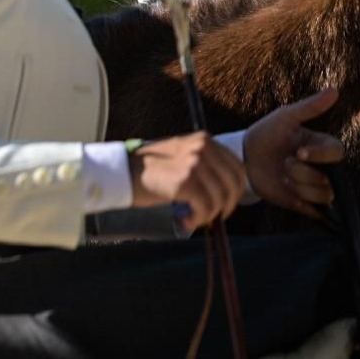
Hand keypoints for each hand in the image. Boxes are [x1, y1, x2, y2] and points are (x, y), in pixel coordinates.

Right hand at [128, 131, 245, 232]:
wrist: (121, 170)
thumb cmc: (149, 168)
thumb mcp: (181, 156)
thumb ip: (205, 165)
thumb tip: (226, 192)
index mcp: (204, 139)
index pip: (238, 168)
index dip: (236, 190)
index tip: (224, 203)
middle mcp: (202, 148)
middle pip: (234, 184)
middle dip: (226, 205)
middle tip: (212, 216)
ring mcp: (194, 164)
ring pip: (220, 199)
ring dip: (210, 214)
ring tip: (193, 218)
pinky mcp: (184, 182)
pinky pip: (206, 208)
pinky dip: (198, 219)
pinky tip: (186, 220)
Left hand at [244, 87, 344, 218]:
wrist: (244, 158)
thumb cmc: (266, 133)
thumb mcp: (285, 117)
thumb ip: (310, 107)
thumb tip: (335, 90)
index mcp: (322, 147)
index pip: (337, 152)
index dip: (320, 155)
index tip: (299, 152)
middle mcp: (323, 168)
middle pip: (328, 177)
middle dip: (301, 172)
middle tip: (284, 163)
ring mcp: (315, 186)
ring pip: (324, 195)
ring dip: (299, 186)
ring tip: (282, 177)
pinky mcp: (306, 204)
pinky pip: (317, 211)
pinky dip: (302, 202)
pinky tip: (287, 192)